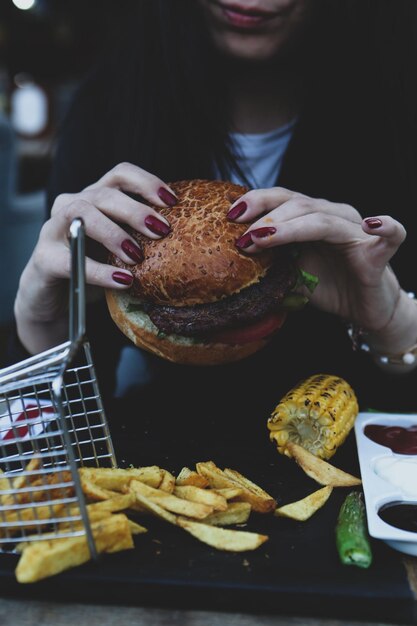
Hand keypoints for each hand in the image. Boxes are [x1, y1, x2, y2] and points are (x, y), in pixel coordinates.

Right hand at [14, 163, 176, 352]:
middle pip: (103, 194)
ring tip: (137, 256)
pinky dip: (99, 271)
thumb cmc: (94, 269)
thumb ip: (141, 238)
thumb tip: (187, 237)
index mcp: (94, 198)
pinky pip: (71, 259)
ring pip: (81, 215)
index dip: (146, 182)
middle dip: (135, 210)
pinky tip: (122, 281)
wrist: (54, 300)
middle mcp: (72, 205)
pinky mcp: (43, 258)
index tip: (172, 201)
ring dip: (114, 233)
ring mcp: (53, 230)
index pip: (120, 175)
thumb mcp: (121, 250)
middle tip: (162, 231)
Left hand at [228, 187, 409, 340]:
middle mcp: (335, 216)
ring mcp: (357, 231)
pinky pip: (391, 234)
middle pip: (299, 204)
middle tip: (241, 236)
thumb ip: (272, 261)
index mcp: (313, 217)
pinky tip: (370, 224)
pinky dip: (385, 226)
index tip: (228, 215)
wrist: (364, 310)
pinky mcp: (379, 252)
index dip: (256, 202)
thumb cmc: (329, 287)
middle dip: (266, 217)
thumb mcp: (291, 274)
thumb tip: (233, 257)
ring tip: (263, 237)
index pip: (283, 199)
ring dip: (290, 227)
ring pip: (324, 220)